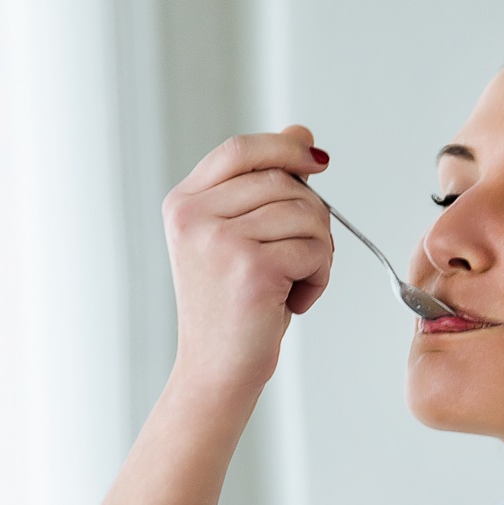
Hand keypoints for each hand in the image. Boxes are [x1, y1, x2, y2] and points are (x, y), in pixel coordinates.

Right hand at [161, 125, 332, 394]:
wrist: (216, 370)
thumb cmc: (231, 308)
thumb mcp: (238, 238)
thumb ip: (262, 186)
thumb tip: (301, 134)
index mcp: (184, 203)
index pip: (240, 150)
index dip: (284, 149)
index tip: (317, 163)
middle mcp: (194, 216)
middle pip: (283, 183)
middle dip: (311, 218)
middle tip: (302, 258)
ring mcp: (220, 241)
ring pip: (307, 215)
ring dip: (318, 252)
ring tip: (293, 283)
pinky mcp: (252, 268)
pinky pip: (314, 250)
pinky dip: (319, 277)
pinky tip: (295, 300)